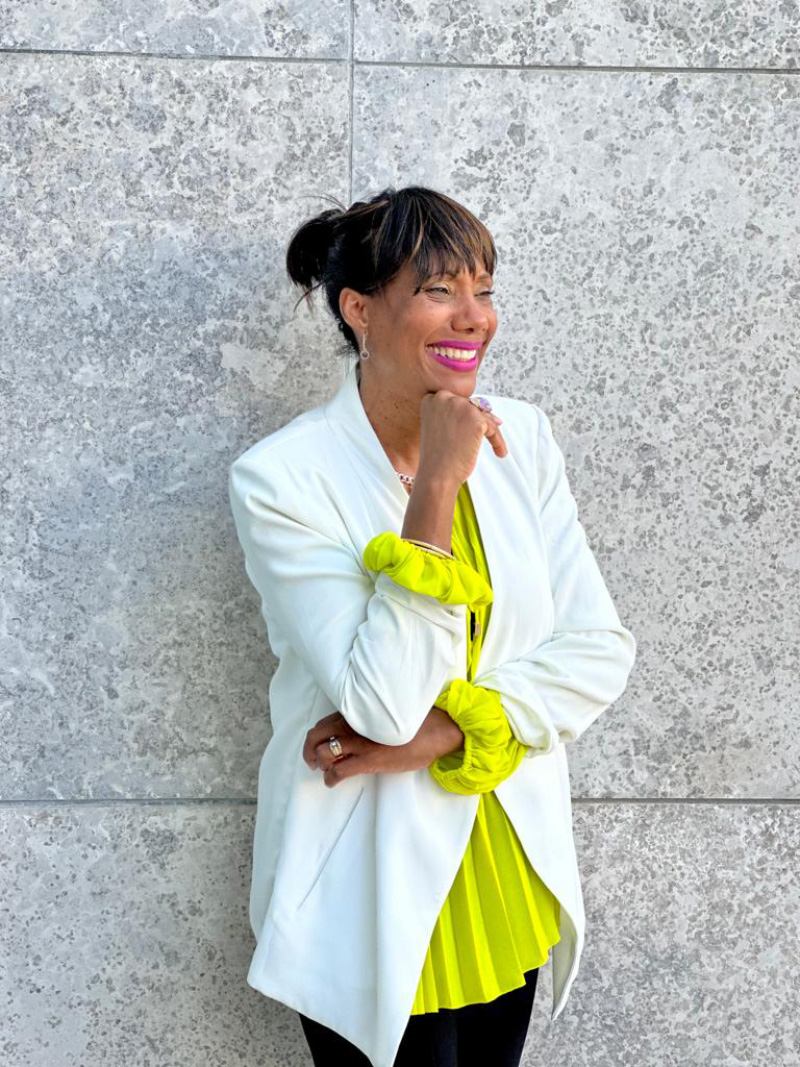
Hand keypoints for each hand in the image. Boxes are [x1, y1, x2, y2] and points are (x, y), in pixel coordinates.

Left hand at [303, 708, 464, 787]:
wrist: (436, 730)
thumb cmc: (416, 721)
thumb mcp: (386, 713)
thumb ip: (369, 716)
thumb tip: (358, 725)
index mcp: (358, 711)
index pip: (324, 722)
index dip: (315, 736)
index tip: (317, 744)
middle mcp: (354, 724)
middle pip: (316, 736)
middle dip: (309, 750)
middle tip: (313, 761)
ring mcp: (360, 742)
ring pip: (324, 753)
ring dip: (320, 764)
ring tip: (326, 770)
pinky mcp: (368, 760)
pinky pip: (339, 771)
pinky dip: (331, 778)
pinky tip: (333, 781)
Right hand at [417, 390, 507, 487]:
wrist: (436, 475)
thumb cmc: (437, 459)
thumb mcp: (440, 429)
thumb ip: (454, 416)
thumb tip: (485, 409)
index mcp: (432, 400)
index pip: (457, 401)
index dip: (468, 413)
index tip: (475, 426)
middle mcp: (444, 398)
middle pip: (472, 405)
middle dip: (482, 420)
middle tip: (492, 432)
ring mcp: (460, 407)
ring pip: (484, 416)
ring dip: (492, 431)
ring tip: (497, 447)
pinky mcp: (475, 419)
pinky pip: (493, 428)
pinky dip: (498, 441)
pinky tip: (500, 452)